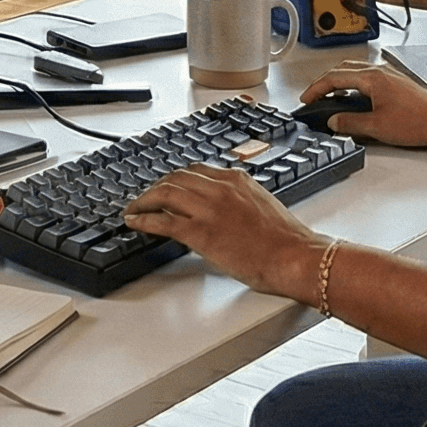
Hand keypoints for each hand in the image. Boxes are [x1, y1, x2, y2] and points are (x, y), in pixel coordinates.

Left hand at [121, 164, 321, 297]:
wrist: (294, 256)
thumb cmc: (285, 239)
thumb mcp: (260, 204)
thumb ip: (239, 199)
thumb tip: (223, 209)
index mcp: (236, 179)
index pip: (195, 170)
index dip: (174, 178)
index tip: (165, 186)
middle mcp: (220, 188)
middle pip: (175, 177)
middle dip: (155, 187)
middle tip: (143, 197)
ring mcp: (209, 209)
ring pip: (164, 193)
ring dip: (143, 200)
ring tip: (133, 209)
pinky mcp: (201, 232)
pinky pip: (163, 220)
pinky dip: (144, 219)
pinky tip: (135, 222)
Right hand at [298, 63, 426, 147]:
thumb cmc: (418, 121)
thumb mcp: (377, 127)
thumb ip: (350, 123)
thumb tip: (334, 121)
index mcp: (372, 78)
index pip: (335, 77)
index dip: (316, 88)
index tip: (307, 99)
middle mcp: (380, 71)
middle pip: (344, 69)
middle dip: (325, 82)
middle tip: (315, 96)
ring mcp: (389, 75)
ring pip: (356, 71)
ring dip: (340, 81)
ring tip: (331, 97)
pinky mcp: (396, 83)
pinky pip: (368, 77)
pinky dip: (354, 84)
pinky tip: (355, 99)